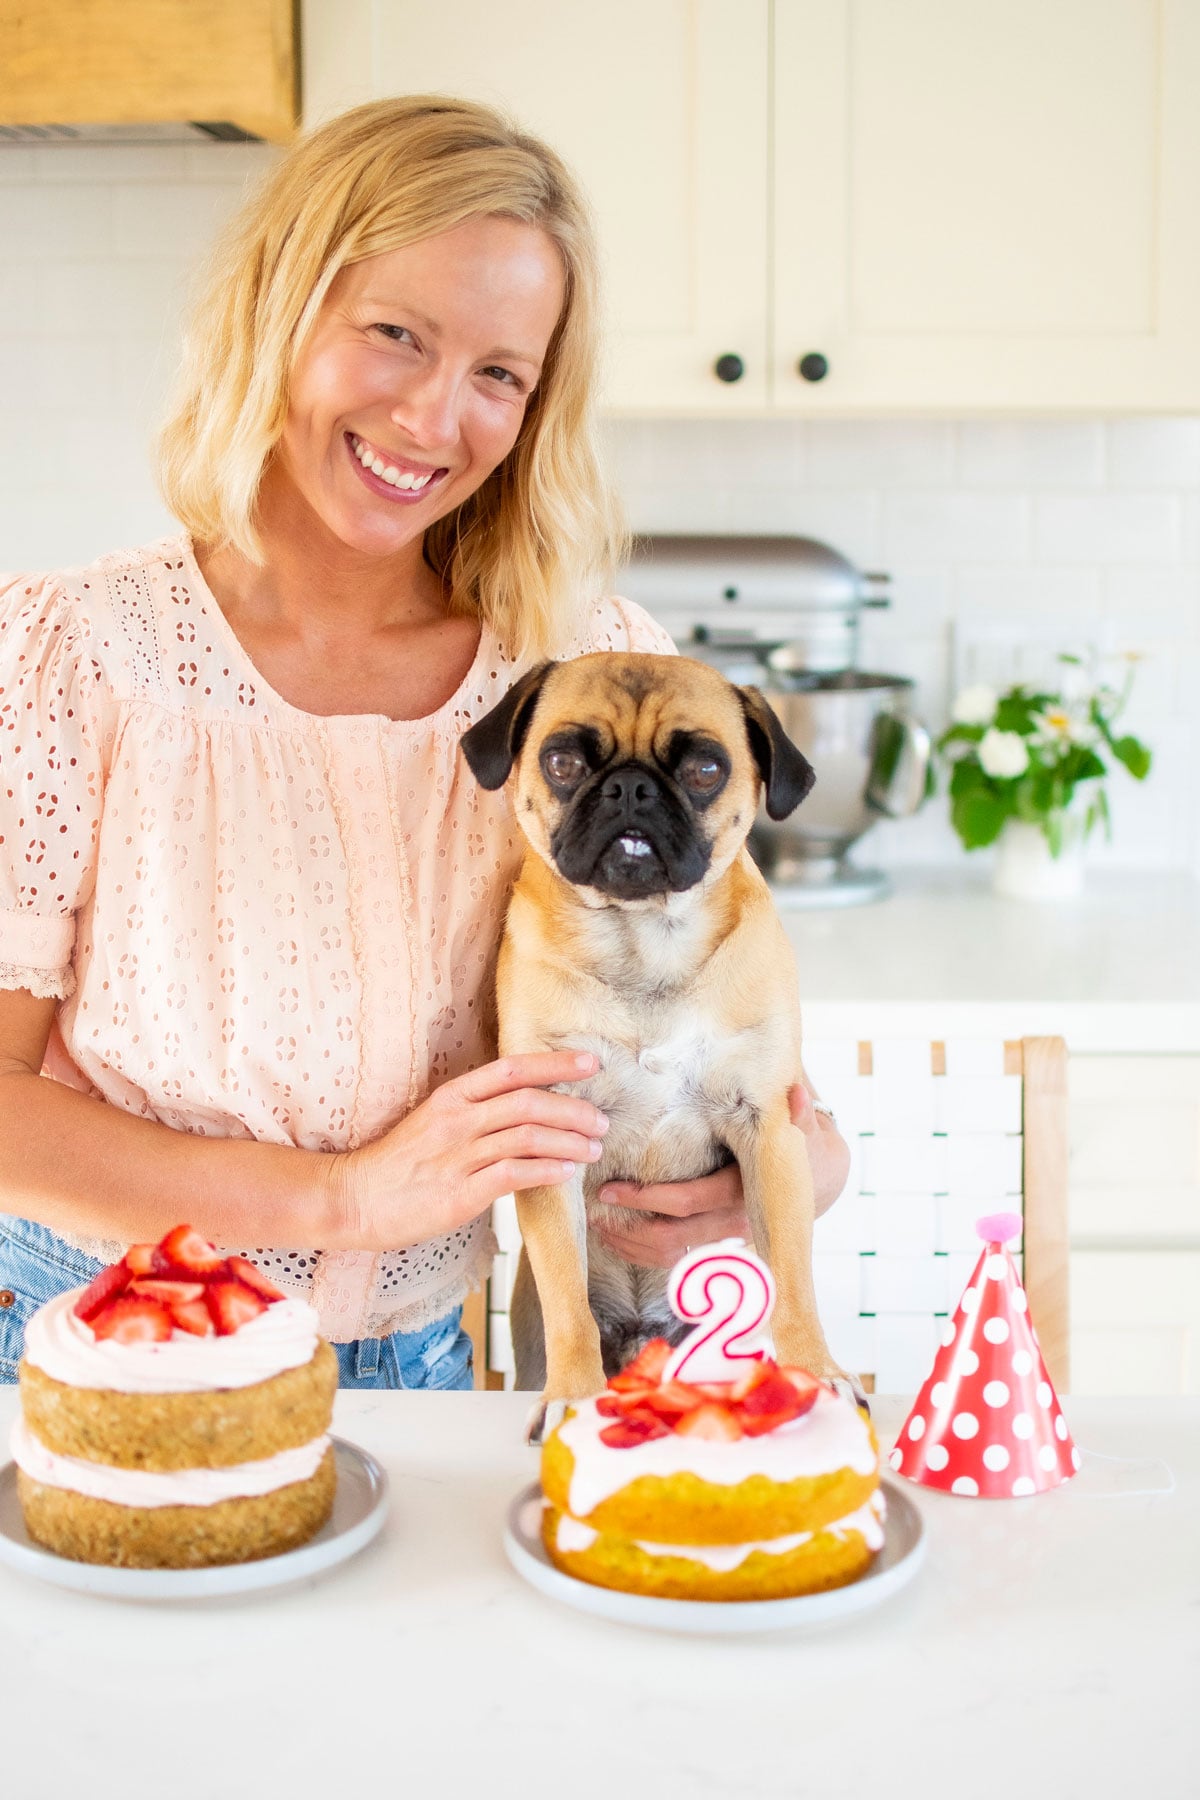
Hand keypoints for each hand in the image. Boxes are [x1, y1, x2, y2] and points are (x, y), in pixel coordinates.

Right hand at [335, 1052, 608, 1249]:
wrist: (355, 1198)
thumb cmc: (399, 1163)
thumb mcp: (434, 1121)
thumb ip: (476, 1111)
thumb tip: (527, 1109)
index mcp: (452, 1096)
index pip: (512, 1070)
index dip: (555, 1064)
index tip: (590, 1064)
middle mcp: (458, 1120)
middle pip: (529, 1103)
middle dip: (573, 1109)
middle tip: (602, 1120)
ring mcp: (458, 1156)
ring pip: (527, 1137)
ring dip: (568, 1142)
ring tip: (593, 1149)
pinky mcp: (459, 1193)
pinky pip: (513, 1175)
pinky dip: (546, 1171)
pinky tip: (567, 1173)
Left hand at [591, 1084, 849, 1270]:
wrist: (818, 1182)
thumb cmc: (803, 1149)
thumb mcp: (805, 1130)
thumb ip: (797, 1114)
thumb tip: (795, 1092)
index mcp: (744, 1192)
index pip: (689, 1202)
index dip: (649, 1198)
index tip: (613, 1187)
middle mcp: (732, 1222)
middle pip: (673, 1237)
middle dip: (630, 1226)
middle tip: (596, 1206)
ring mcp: (723, 1238)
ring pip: (671, 1255)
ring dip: (631, 1245)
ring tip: (598, 1225)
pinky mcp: (717, 1243)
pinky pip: (676, 1258)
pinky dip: (643, 1253)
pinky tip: (619, 1239)